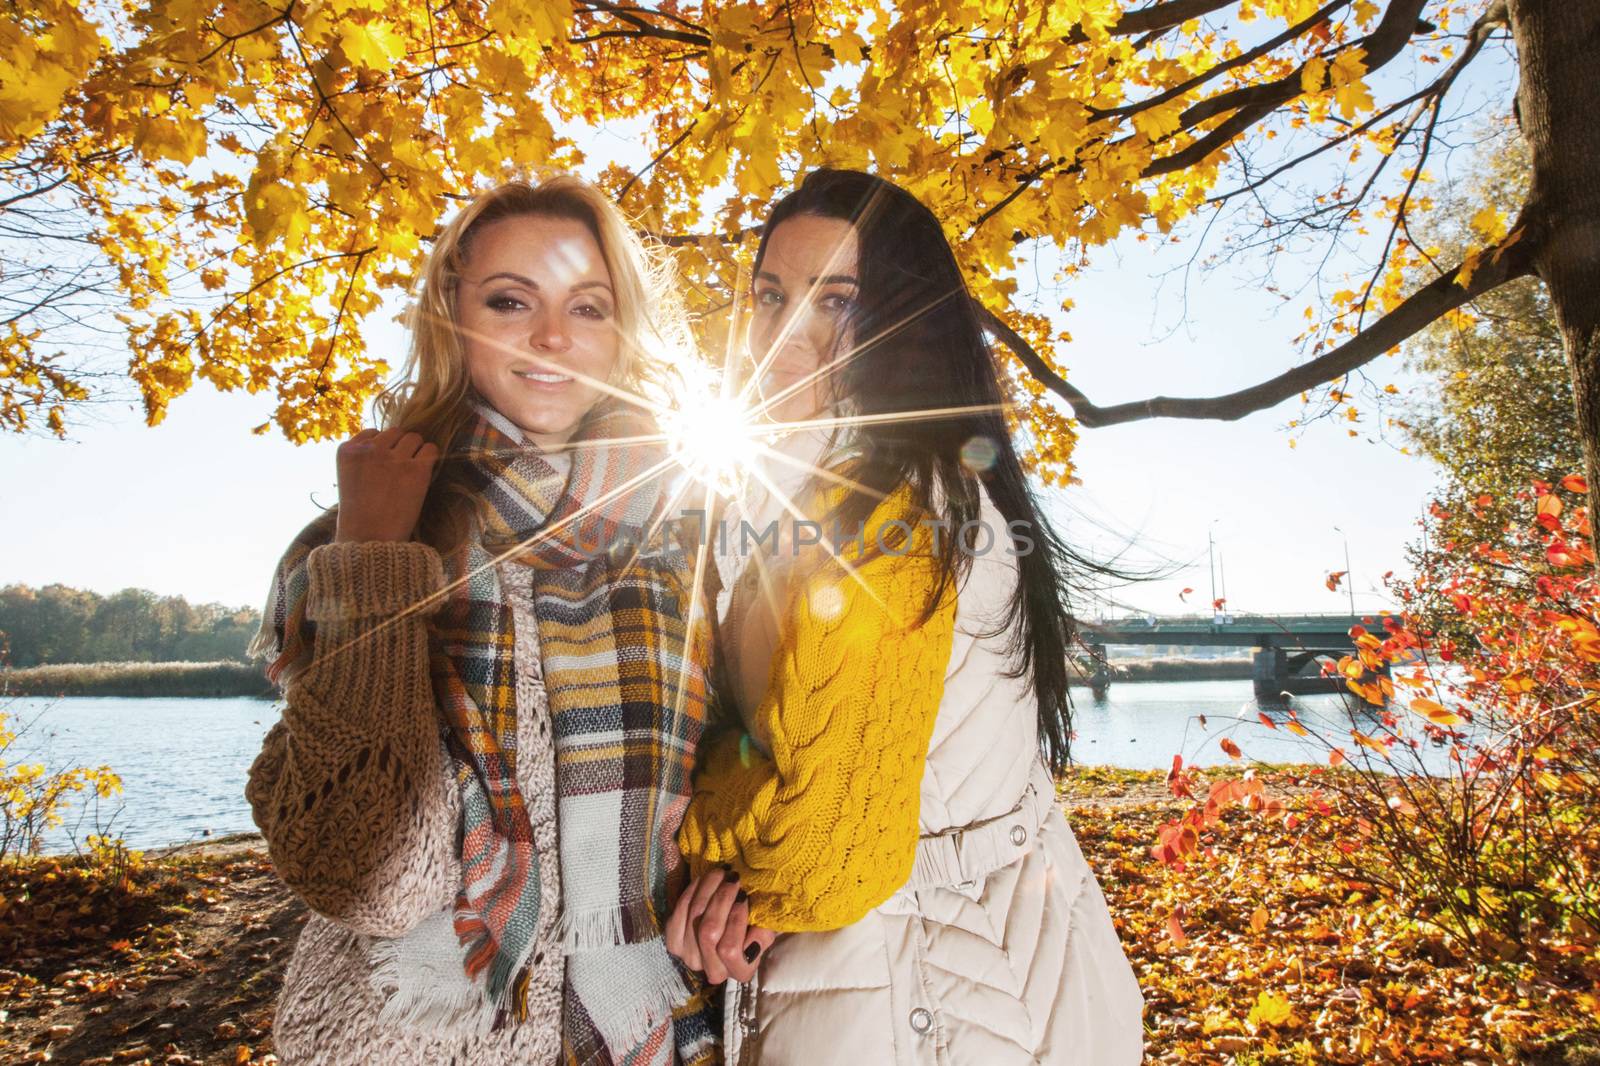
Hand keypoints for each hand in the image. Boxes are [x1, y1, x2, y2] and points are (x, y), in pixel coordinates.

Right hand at [332, 428, 439, 543]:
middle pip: (395, 432)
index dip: (381, 448)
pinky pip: (431, 449)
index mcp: (348, 450)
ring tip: (411, 472)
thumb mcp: (350, 479)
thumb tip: (390, 444)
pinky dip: (430, 457)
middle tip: (400, 470)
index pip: (372, 433)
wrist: (369, 539)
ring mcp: (394, 457)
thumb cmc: (359, 516)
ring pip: (413, 437)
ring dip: (415, 451)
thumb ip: (364, 459)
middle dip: (399, 446)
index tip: (382, 466)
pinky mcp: (416, 468)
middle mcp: (370, 449)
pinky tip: (424, 472)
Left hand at [665, 867, 776, 983]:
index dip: (736, 921)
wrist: (731, 925)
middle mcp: (712, 971)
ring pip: (694, 919)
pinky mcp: (674, 943)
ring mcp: (690, 958)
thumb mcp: (766, 930)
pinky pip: (679, 913)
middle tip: (732, 878)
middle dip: (721, 899)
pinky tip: (702, 880)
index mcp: (740, 971)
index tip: (744, 897)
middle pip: (709, 933)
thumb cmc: (754, 926)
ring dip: (707, 890)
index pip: (730, 950)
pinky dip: (691, 893)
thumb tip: (754, 932)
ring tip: (720, 873)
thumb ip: (764, 932)